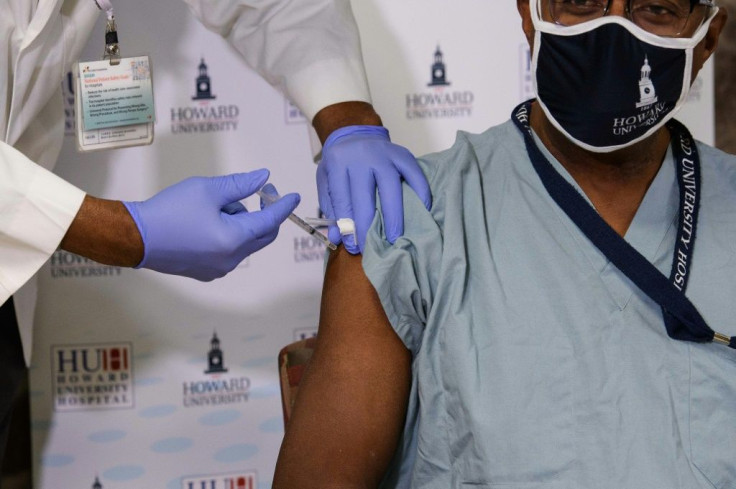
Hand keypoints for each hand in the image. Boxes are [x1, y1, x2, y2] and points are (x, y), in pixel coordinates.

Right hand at [123, 169, 299, 280]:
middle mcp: (231, 259)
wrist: (136, 237)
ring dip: (242, 223)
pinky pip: (230, 251)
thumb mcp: (208, 190)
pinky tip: (208, 221)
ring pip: (245, 242)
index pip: (270, 221)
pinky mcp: (207, 272)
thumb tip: (263, 178)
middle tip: (258, 193)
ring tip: (215, 206)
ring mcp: (219, 269)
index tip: (293, 196)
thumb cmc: (170, 210)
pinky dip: (229, 235)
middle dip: (263, 213)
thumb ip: (240, 184)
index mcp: (234, 240)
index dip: (283, 206)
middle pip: (262, 235)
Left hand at [317, 125, 430, 253]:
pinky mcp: (402, 154)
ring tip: (395, 237)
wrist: (355, 133)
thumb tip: (337, 237)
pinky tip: (422, 209)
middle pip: (366, 196)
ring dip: (394, 215)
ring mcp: (384, 154)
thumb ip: (330, 207)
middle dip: (368, 226)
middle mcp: (361, 156)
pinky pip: (415, 173)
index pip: (343, 199)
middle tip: (372, 249)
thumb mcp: (326, 180)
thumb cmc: (340, 162)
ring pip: (391, 187)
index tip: (354, 247)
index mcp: (338, 162)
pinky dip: (421, 191)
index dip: (348, 226)